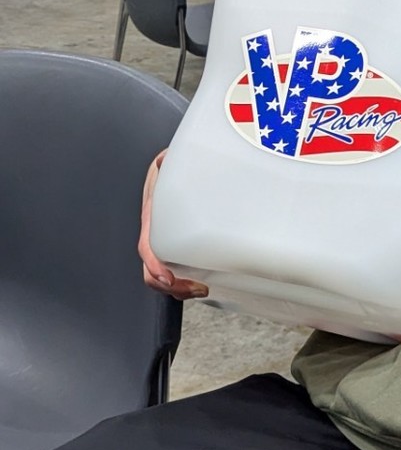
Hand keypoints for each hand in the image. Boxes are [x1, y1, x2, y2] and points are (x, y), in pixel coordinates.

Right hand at [139, 150, 207, 299]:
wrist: (176, 167)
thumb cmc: (173, 167)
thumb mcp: (169, 162)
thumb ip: (168, 163)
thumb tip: (165, 160)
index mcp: (152, 217)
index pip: (147, 248)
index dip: (154, 266)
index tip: (167, 278)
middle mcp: (156, 232)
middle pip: (153, 269)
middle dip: (170, 286)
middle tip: (197, 288)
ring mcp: (165, 239)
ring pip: (164, 272)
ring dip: (179, 287)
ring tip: (201, 289)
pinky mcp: (178, 243)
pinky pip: (177, 266)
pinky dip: (186, 279)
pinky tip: (204, 281)